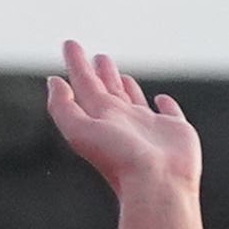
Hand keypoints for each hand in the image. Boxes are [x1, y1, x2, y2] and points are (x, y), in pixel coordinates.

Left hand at [46, 40, 200, 195]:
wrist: (156, 185)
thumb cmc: (120, 161)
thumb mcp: (79, 132)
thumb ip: (63, 107)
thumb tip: (53, 81)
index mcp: (101, 119)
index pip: (84, 85)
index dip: (76, 64)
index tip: (70, 44)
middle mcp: (122, 123)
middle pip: (108, 91)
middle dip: (100, 72)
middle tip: (97, 56)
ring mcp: (148, 128)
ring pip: (134, 100)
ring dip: (126, 86)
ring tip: (120, 73)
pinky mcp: (175, 131)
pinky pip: (169, 112)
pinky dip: (165, 104)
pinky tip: (160, 98)